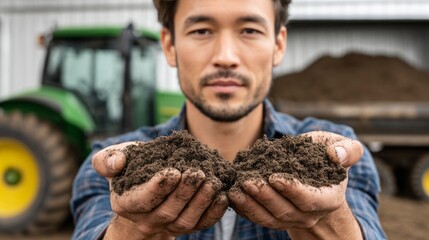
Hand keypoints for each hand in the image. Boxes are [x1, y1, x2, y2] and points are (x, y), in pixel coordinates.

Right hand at [92, 142, 228, 238]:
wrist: (144, 184)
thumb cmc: (129, 167)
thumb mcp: (114, 159)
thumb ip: (107, 159)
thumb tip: (115, 164)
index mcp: (126, 203)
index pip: (142, 200)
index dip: (158, 188)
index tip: (174, 172)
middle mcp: (146, 219)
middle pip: (167, 211)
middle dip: (184, 193)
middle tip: (197, 174)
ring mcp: (167, 225)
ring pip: (185, 220)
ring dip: (201, 203)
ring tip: (212, 183)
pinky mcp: (184, 225)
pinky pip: (200, 224)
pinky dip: (213, 213)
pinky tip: (223, 196)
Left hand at [228, 131, 362, 237]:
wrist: (315, 172)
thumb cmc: (327, 156)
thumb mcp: (343, 148)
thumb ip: (348, 150)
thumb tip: (336, 155)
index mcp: (329, 198)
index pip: (310, 200)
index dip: (292, 190)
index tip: (274, 177)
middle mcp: (310, 214)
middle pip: (285, 210)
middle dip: (264, 196)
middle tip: (247, 181)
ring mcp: (291, 218)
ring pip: (268, 217)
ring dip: (250, 205)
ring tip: (235, 189)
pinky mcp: (275, 218)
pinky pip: (258, 218)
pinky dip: (244, 208)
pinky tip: (232, 194)